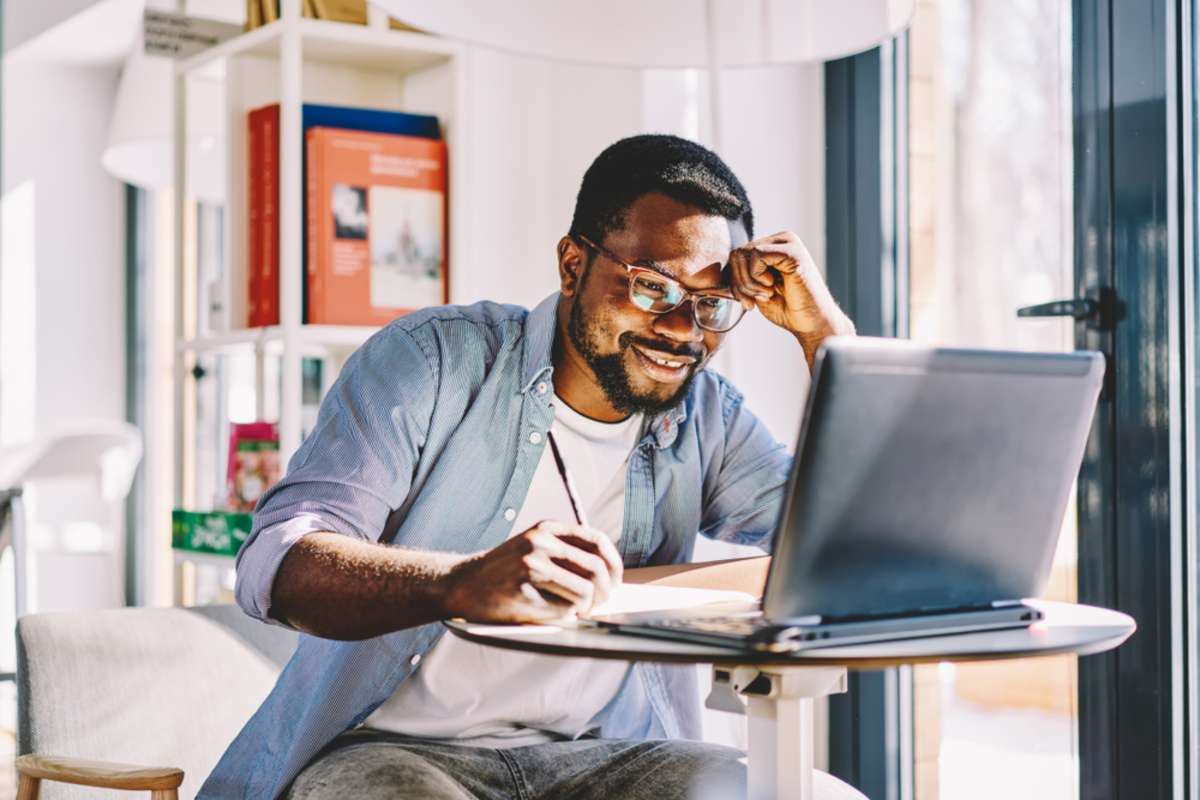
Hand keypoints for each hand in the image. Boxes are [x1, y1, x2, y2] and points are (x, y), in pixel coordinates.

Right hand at [443, 520, 623, 622]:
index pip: (597, 541)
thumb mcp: (533, 547)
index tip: (615, 582)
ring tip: (572, 609)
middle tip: (597, 604)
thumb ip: (565, 550)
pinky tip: (553, 612)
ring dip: (584, 606)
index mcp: (547, 528)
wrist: (461, 584)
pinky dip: (566, 614)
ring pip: (583, 590)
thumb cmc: (503, 572)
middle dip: (604, 592)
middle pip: (595, 568)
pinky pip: (564, 608)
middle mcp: (540, 541)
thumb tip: (609, 573)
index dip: (614, 564)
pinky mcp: (523, 589)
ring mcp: (531, 564)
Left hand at [727, 231, 855, 362]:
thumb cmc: (787, 309)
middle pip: (737, 254)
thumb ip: (741, 275)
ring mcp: (788, 242)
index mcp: (773, 247)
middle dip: (739, 283)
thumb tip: (717, 269)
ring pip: (743, 254)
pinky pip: (756, 255)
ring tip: (766, 295)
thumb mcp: (755, 289)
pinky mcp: (792, 251)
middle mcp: (781, 239)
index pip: (737, 255)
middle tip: (754, 301)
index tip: (748, 303)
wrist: (811, 324)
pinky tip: (772, 288)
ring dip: (748, 282)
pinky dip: (756, 277)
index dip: (735, 282)